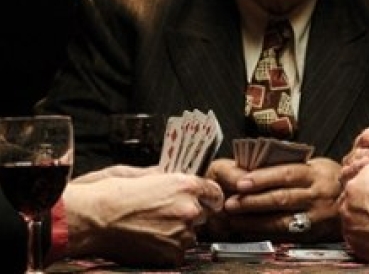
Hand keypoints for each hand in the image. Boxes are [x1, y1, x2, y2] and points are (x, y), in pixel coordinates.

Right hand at [63, 165, 223, 265]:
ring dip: (178, 232)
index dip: (208, 196)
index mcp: (185, 185)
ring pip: (191, 235)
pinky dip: (168, 249)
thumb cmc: (113, 193)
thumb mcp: (143, 173)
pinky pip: (179, 253)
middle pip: (203, 214)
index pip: (215, 192)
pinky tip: (149, 239)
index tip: (202, 200)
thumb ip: (165, 176)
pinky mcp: (171, 255)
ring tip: (153, 227)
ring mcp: (182, 234)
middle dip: (189, 214)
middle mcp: (189, 209)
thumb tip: (171, 175)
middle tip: (165, 213)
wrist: (94, 219)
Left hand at [204, 157, 341, 241]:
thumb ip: (291, 165)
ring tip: (235, 218)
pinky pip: (287, 236)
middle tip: (231, 203)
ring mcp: (316, 218)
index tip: (241, 182)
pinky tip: (250, 231)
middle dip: (253, 201)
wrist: (358, 200)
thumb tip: (256, 165)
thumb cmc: (329, 178)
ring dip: (255, 220)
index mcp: (315, 173)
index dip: (263, 178)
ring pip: (283, 220)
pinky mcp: (314, 236)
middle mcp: (317, 195)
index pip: (286, 174)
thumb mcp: (315, 165)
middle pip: (281, 198)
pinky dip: (266, 234)